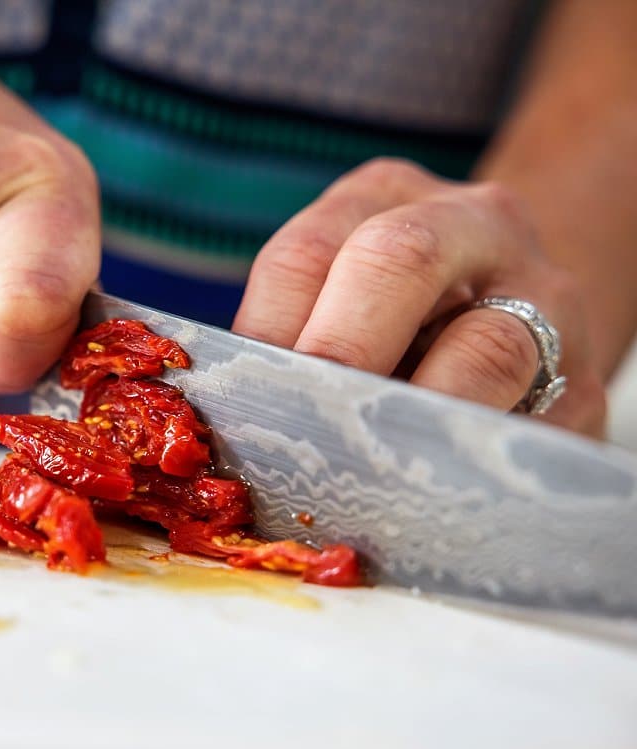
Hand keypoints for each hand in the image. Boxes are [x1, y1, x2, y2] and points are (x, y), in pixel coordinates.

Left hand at [231, 158, 605, 435]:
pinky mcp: (582, 386)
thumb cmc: (398, 316)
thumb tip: (228, 413)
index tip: (239, 401)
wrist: (525, 316)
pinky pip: (527, 425)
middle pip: (398, 261)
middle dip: (340, 349)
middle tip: (302, 423)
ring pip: (485, 347)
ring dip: (412, 416)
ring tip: (361, 466)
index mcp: (384, 198)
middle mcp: (473, 224)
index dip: (266, 331)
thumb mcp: (340, 292)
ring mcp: (543, 299)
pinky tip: (422, 488)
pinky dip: (467, 462)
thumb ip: (289, 337)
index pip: (306, 251)